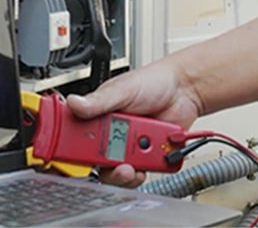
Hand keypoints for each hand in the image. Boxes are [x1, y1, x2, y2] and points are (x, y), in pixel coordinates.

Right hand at [67, 61, 201, 187]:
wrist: (185, 91)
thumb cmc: (152, 82)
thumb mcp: (122, 89)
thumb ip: (98, 101)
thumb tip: (73, 103)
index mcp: (98, 116)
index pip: (76, 137)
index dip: (72, 151)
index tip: (77, 158)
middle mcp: (110, 134)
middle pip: (95, 162)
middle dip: (105, 165)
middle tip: (117, 161)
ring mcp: (128, 148)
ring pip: (117, 172)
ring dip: (127, 169)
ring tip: (143, 151)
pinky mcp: (144, 159)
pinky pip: (139, 174)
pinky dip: (144, 171)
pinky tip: (152, 158)